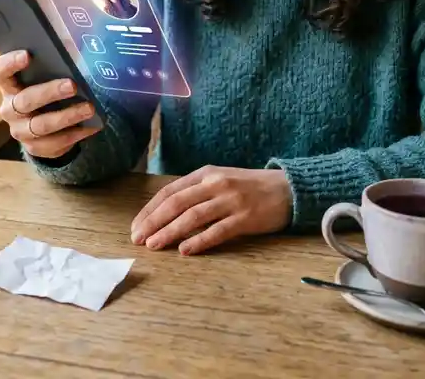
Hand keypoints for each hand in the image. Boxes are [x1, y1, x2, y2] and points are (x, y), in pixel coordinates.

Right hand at [0, 50, 99, 158]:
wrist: (43, 129)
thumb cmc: (44, 92)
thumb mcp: (44, 79)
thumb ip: (52, 66)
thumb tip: (74, 45)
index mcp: (9, 86)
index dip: (9, 63)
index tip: (27, 55)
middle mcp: (9, 108)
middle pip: (24, 101)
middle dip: (49, 92)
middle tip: (72, 85)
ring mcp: (20, 130)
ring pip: (40, 125)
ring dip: (67, 116)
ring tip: (89, 108)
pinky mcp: (34, 147)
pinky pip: (54, 143)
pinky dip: (75, 133)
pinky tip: (91, 126)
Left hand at [130, 166, 291, 255]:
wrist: (288, 188)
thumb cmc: (250, 187)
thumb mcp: (220, 180)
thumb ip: (196, 192)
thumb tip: (164, 212)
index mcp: (205, 173)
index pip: (170, 191)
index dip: (150, 209)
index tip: (136, 226)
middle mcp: (215, 184)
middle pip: (176, 203)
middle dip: (154, 222)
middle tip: (138, 239)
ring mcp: (231, 200)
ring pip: (192, 216)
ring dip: (170, 232)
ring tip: (154, 246)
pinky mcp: (246, 218)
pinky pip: (218, 230)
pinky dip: (199, 240)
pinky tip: (185, 250)